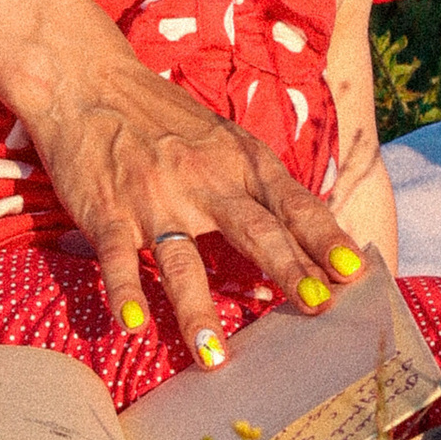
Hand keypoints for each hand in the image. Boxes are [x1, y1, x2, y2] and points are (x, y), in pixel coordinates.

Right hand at [28, 54, 359, 367]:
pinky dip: (124, 291)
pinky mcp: (108, 211)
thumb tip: (304, 241)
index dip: (324, 237)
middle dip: (288, 269)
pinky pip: (118, 257)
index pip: (292, 203)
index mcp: (239, 160)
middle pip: (253, 229)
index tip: (353, 270)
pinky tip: (132, 323)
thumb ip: (258, 185)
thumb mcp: (222, 139)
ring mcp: (154, 197)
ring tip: (214, 357)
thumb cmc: (163, 116)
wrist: (87, 83)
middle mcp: (203, 179)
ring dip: (198, 309)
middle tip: (317, 307)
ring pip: (182, 259)